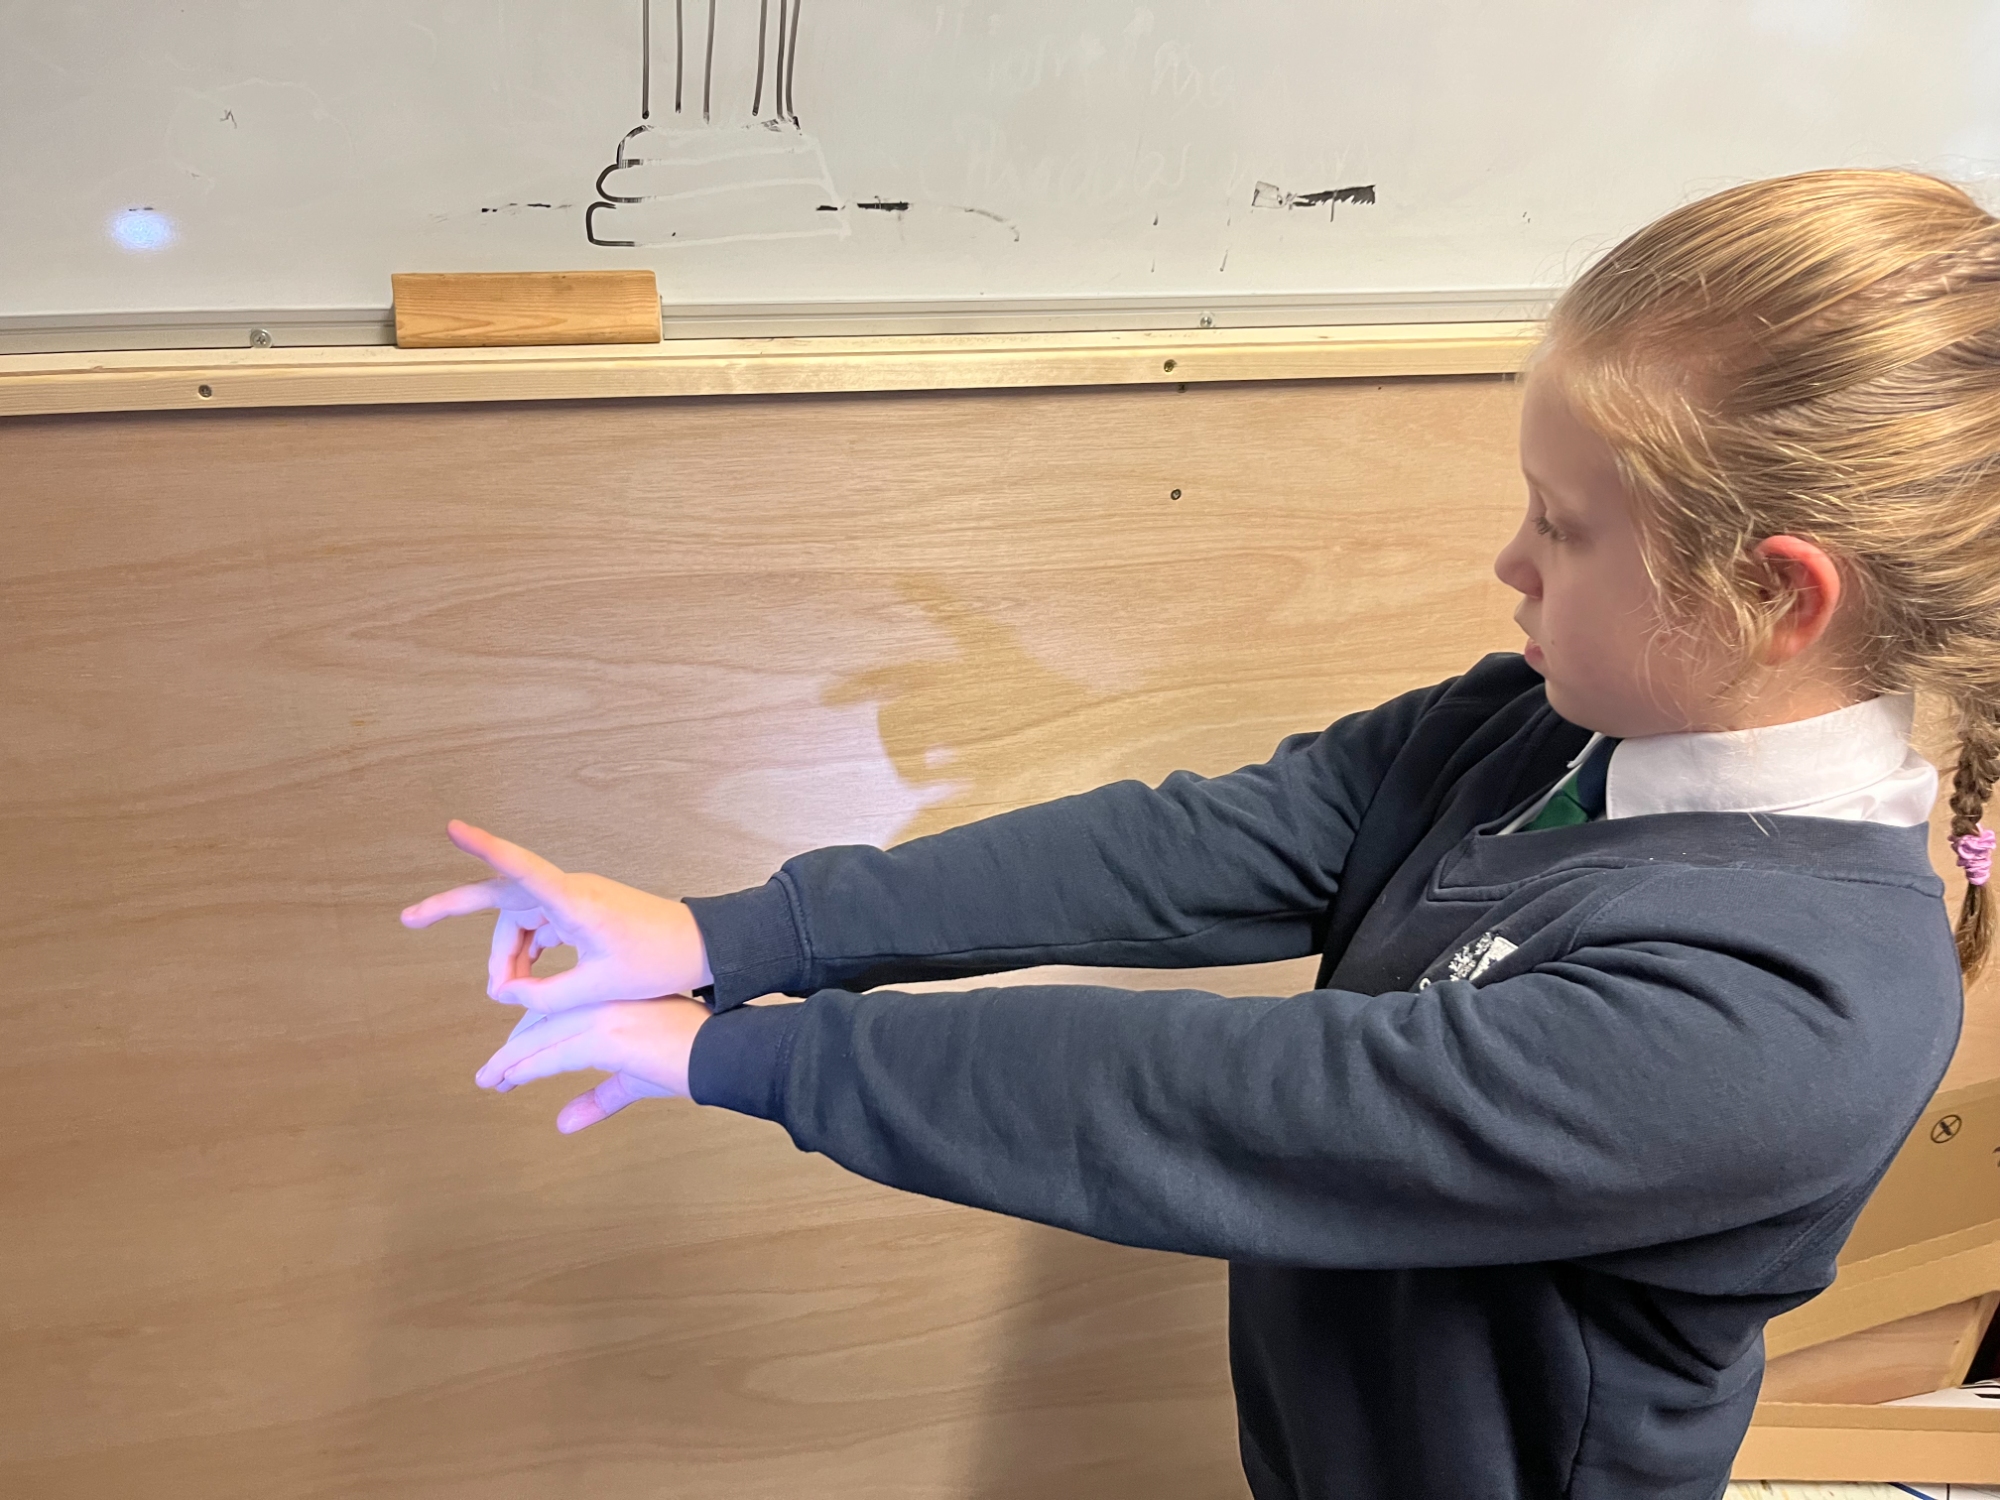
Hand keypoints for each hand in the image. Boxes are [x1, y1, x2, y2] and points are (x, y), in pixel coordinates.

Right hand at [400, 820, 714, 1010]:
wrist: (701, 947)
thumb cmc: (657, 963)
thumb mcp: (596, 989)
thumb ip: (544, 995)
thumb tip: (506, 992)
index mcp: (574, 901)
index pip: (521, 868)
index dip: (485, 849)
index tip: (453, 828)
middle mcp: (570, 891)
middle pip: (501, 899)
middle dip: (454, 909)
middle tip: (408, 919)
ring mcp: (575, 898)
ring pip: (518, 921)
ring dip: (506, 955)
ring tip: (505, 994)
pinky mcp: (582, 909)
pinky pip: (539, 926)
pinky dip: (526, 952)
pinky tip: (522, 982)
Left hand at [477, 997, 710, 1131]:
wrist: (722, 1053)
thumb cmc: (689, 1060)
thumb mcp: (636, 1077)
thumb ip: (598, 1098)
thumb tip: (563, 1123)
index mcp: (612, 995)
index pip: (559, 1012)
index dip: (532, 1037)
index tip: (511, 1058)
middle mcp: (603, 999)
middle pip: (543, 1022)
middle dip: (515, 1050)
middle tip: (491, 1072)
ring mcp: (602, 1015)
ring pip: (540, 1037)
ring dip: (510, 1060)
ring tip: (489, 1079)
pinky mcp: (605, 1037)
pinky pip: (553, 1055)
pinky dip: (525, 1068)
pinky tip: (508, 1079)